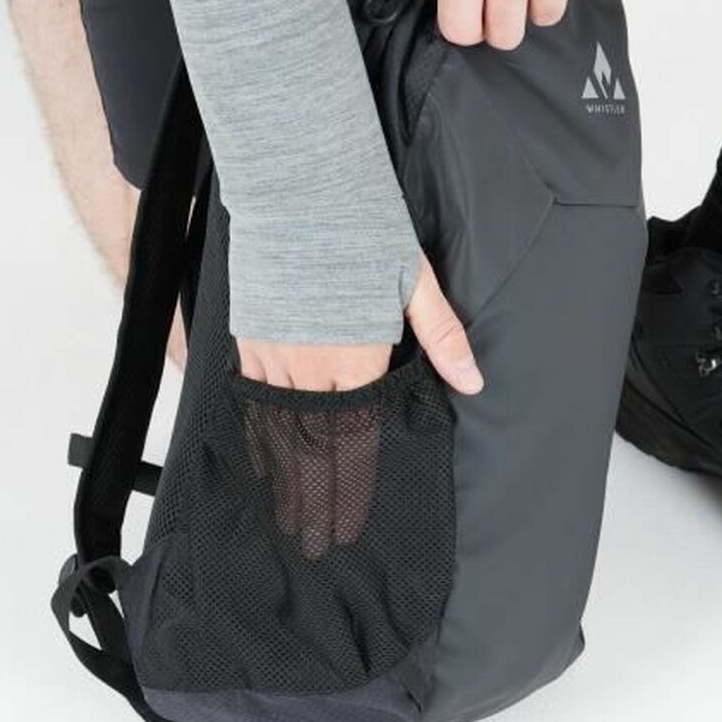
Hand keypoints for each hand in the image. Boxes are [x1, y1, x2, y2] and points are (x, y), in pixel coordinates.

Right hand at [239, 254, 480, 558]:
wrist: (299, 188)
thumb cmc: (362, 227)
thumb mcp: (415, 281)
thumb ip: (441, 337)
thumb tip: (472, 381)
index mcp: (359, 355)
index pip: (357, 434)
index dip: (352, 481)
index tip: (347, 518)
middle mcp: (312, 363)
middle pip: (314, 442)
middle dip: (314, 493)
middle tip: (314, 534)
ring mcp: (274, 350)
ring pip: (279, 422)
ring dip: (284, 467)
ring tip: (286, 507)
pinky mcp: (249, 334)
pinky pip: (251, 391)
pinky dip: (258, 422)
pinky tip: (261, 446)